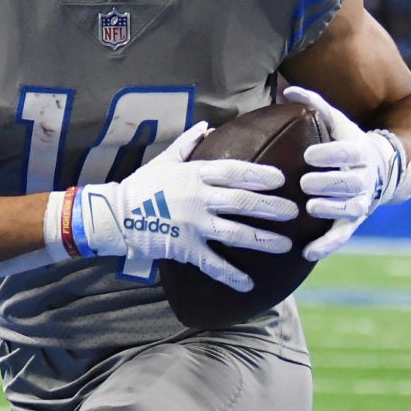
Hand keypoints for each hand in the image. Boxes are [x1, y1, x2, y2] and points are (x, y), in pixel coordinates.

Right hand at [73, 121, 295, 292]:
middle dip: (271, 207)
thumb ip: (188, 144)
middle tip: (295, 213)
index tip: (282, 179)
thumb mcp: (164, 160)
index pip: (234, 171)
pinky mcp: (184, 248)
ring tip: (285, 246)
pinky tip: (249, 284)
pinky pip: (212, 263)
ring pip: (234, 232)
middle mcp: (198, 198)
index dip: (259, 175)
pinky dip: (231, 275)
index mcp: (195, 174)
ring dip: (262, 240)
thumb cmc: (140, 185)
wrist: (114, 215)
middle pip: (242, 202)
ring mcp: (193, 224)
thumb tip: (207, 126)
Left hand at [281, 84, 409, 261]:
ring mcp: (359, 202)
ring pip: (348, 209)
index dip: (331, 154)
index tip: (310, 154)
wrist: (380, 170)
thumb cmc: (347, 142)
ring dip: (330, 209)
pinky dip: (326, 246)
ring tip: (310, 207)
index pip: (347, 153)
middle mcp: (363, 178)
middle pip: (349, 183)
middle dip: (328, 183)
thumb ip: (315, 104)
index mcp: (359, 152)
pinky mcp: (352, 223)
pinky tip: (307, 253)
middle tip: (305, 182)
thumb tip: (287, 89)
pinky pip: (341, 237)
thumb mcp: (336, 121)